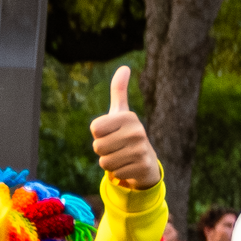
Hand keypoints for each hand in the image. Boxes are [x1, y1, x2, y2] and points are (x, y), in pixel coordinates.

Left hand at [90, 67, 159, 190]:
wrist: (145, 162)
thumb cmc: (126, 135)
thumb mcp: (121, 113)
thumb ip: (118, 91)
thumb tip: (124, 67)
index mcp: (128, 116)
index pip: (94, 128)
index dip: (99, 134)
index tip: (111, 133)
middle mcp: (137, 131)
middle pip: (98, 146)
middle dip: (103, 151)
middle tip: (116, 148)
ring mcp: (141, 149)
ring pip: (105, 162)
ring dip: (110, 163)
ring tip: (122, 157)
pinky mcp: (142, 167)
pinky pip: (115, 173)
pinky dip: (119, 173)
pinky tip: (129, 167)